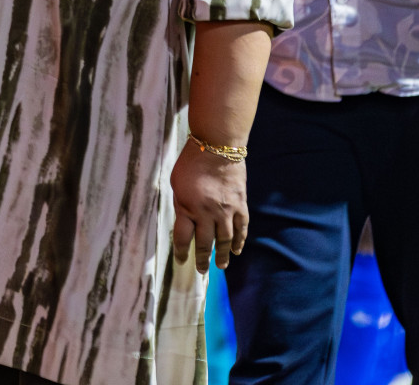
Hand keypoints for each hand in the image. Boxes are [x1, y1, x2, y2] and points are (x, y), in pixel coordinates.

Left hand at [170, 137, 247, 271]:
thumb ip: (181, 205)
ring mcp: (226, 211)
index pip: (183, 238)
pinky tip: (238, 250)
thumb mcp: (176, 184)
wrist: (217, 147)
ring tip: (221, 266)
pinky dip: (240, 241)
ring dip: (223, 255)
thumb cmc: (191, 163)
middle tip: (202, 271)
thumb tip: (185, 221)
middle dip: (203, 259)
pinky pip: (242, 229)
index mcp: (187, 208)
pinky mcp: (240, 205)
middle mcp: (206, 213)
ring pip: (225, 240)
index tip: (181, 261)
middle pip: (205, 244)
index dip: (181, 252)